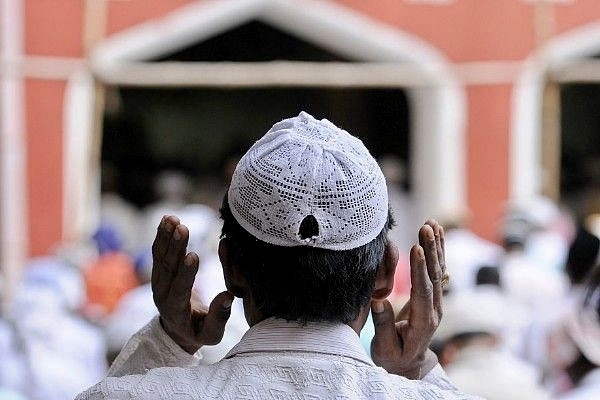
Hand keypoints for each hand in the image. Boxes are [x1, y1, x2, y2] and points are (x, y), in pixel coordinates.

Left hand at [152, 215, 233, 353]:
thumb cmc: (199, 332)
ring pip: (160, 257)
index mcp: (175, 311)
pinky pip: (158, 252)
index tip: (193, 255)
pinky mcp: (158, 273)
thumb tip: (228, 296)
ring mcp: (158, 282)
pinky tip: (167, 219)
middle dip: (174, 247)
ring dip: (166, 237)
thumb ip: (219, 317)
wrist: (178, 330)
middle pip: (167, 269)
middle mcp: (162, 295)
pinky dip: (161, 235)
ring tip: (172, 219)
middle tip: (182, 228)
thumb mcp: (211, 334)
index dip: (186, 273)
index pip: (180, 289)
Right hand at [370, 219, 444, 378]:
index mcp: (424, 323)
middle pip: (434, 276)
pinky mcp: (432, 295)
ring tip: (432, 223)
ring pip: (438, 269)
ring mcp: (436, 301)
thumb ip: (384, 325)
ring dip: (436, 245)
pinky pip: (436, 269)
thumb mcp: (385, 348)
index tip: (415, 248)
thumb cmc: (393, 356)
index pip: (423, 292)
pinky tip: (436, 232)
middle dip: (430, 249)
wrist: (407, 363)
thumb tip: (378, 301)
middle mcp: (435, 310)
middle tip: (426, 226)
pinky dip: (437, 249)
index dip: (420, 270)